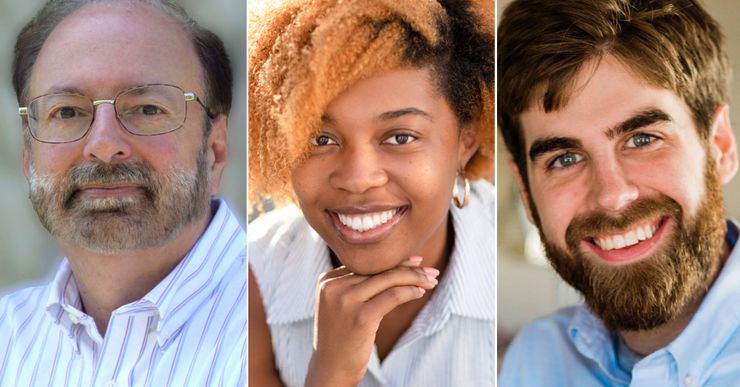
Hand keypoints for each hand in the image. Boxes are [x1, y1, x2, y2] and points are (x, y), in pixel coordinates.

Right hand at [304, 256, 439, 386]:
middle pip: (378, 270)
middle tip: (431, 270)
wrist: (330, 370)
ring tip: (432, 280)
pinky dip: (410, 291)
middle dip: (408, 268)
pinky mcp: (360, 317)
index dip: (394, 261)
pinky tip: (421, 292)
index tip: (416, 261)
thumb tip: (395, 267)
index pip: (367, 264)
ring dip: (415, 278)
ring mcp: (345, 300)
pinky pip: (392, 296)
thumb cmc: (342, 338)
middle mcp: (333, 286)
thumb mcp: (343, 306)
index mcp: (327, 280)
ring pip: (388, 279)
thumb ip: (358, 286)